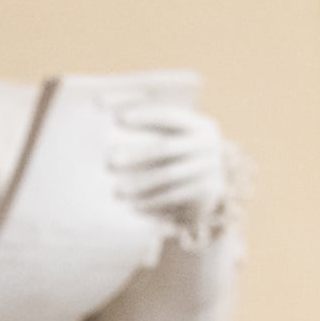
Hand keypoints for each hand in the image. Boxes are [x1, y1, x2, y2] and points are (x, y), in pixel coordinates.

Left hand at [107, 102, 232, 232]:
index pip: (170, 116)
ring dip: (139, 185)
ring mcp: (210, 168)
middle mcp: (209, 145)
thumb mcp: (177, 139)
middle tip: (108, 163)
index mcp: (201, 126)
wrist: (212, 186)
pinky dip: (151, 201)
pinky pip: (173, 196)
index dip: (145, 117)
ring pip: (168, 176)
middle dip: (136, 155)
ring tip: (116, 192)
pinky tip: (132, 206)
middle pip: (166, 148)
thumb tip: (106, 114)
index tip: (117, 119)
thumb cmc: (182, 156)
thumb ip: (152, 130)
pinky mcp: (207, 192)